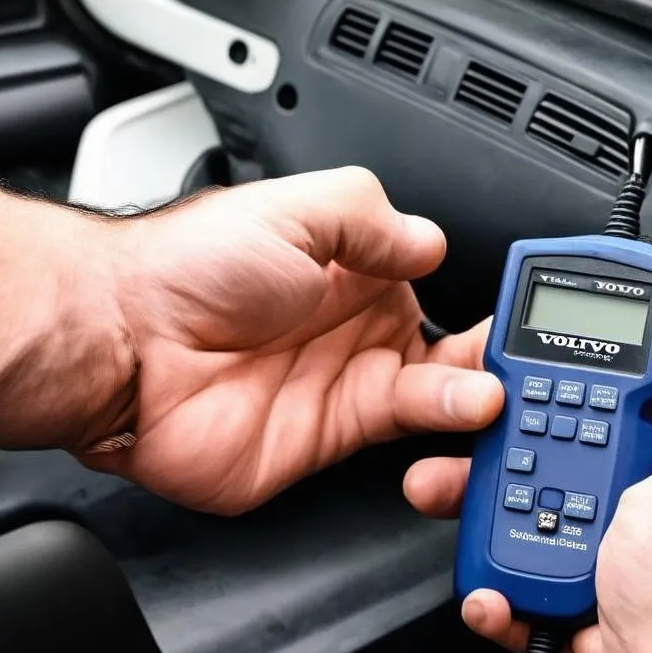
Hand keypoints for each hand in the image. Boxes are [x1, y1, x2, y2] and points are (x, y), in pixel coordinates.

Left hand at [0, 166, 503, 512]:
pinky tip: (458, 415)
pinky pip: (404, 442)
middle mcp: (357, 335)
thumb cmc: (185, 273)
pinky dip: (441, 433)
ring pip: (439, 402)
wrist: (125, 348)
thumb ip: (370, 220)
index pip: (444, 288)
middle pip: (453, 353)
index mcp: (355, 274)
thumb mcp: (292, 210)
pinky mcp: (332, 442)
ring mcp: (347, 391)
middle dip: (497, 359)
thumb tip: (429, 242)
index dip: (486, 301)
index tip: (524, 312)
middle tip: (526, 366)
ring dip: (474, 397)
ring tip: (488, 391)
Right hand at [406, 395, 651, 652]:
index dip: (580, 454)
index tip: (539, 449)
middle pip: (581, 526)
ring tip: (498, 598)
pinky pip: (548, 640)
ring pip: (555, 587)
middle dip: (526, 528)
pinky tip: (527, 637)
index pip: (632, 467)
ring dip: (518, 596)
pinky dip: (530, 643)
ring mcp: (640, 619)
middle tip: (485, 517)